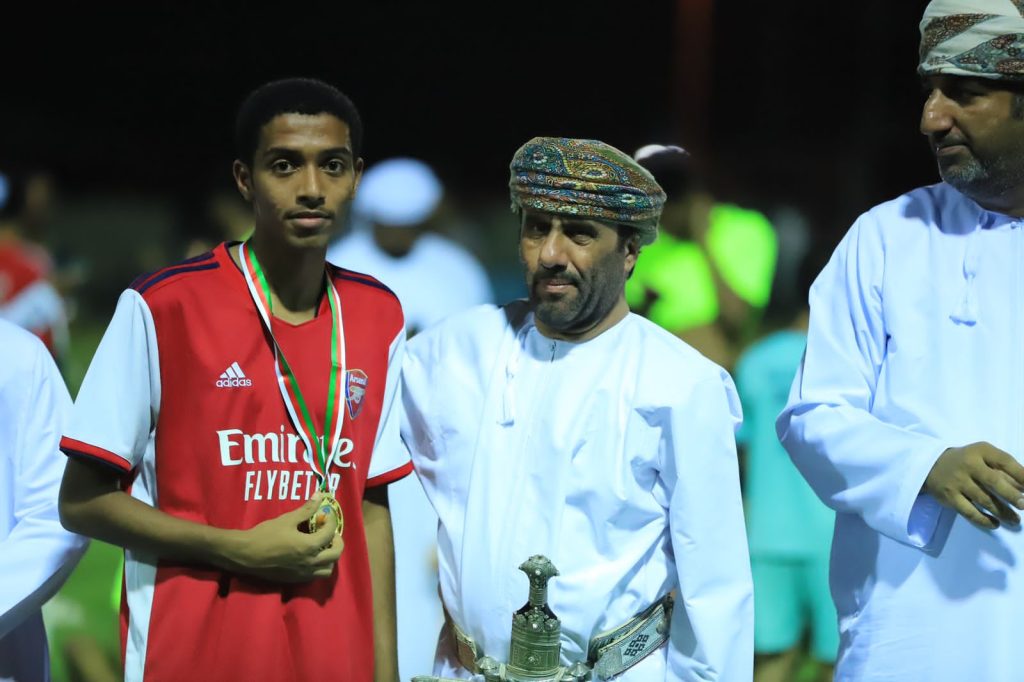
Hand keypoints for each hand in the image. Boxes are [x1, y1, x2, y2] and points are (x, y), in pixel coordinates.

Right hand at [221, 495, 343, 581]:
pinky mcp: (295, 580)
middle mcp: (309, 563)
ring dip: (330, 558)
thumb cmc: (265, 535)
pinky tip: (311, 556)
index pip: (330, 533)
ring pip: (327, 570)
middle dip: (337, 541)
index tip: (326, 515)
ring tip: (323, 546)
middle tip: (331, 533)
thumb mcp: (287, 519)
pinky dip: (319, 567)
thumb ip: (306, 509)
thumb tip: (319, 495)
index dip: (332, 521)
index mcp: (309, 546)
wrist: (246, 554)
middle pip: (335, 555)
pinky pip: (315, 576)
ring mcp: (303, 574)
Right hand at [923, 442, 1023, 528]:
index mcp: (980, 452)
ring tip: (1015, 520)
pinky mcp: (950, 497)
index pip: (1004, 461)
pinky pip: (969, 512)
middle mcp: (968, 465)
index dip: (1021, 474)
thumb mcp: (984, 458)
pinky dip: (984, 520)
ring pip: (983, 500)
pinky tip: (995, 524)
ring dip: (1002, 512)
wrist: (932, 465)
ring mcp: (958, 482)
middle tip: (1023, 505)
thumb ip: (1004, 471)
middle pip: (993, 481)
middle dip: (1011, 495)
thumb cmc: (967, 461)